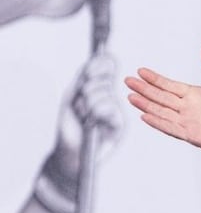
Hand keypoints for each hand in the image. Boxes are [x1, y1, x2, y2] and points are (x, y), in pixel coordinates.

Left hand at [50, 52, 124, 183]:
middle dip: (87, 89)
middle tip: (79, 105)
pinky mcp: (119, 123)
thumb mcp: (72, 97)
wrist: (69, 153)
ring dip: (87, 105)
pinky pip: (110, 109)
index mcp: (99, 87)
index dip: (101, 63)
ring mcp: (116, 110)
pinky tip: (92, 123)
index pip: (107, 67)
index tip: (92, 67)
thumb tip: (99, 59)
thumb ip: (84, 78)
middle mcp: (110, 96)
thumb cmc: (70, 127)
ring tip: (83, 117)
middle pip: (105, 78)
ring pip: (105, 93)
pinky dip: (97, 113)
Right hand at [125, 47, 200, 182]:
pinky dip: (159, 122)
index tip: (141, 71)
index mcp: (197, 96)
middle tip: (127, 80)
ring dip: (146, 105)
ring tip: (130, 96)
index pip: (171, 86)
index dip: (156, 79)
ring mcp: (190, 122)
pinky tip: (146, 115)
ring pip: (162, 112)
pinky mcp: (194, 135)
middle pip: (162, 97)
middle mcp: (190, 109)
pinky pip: (172, 128)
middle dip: (144, 89)